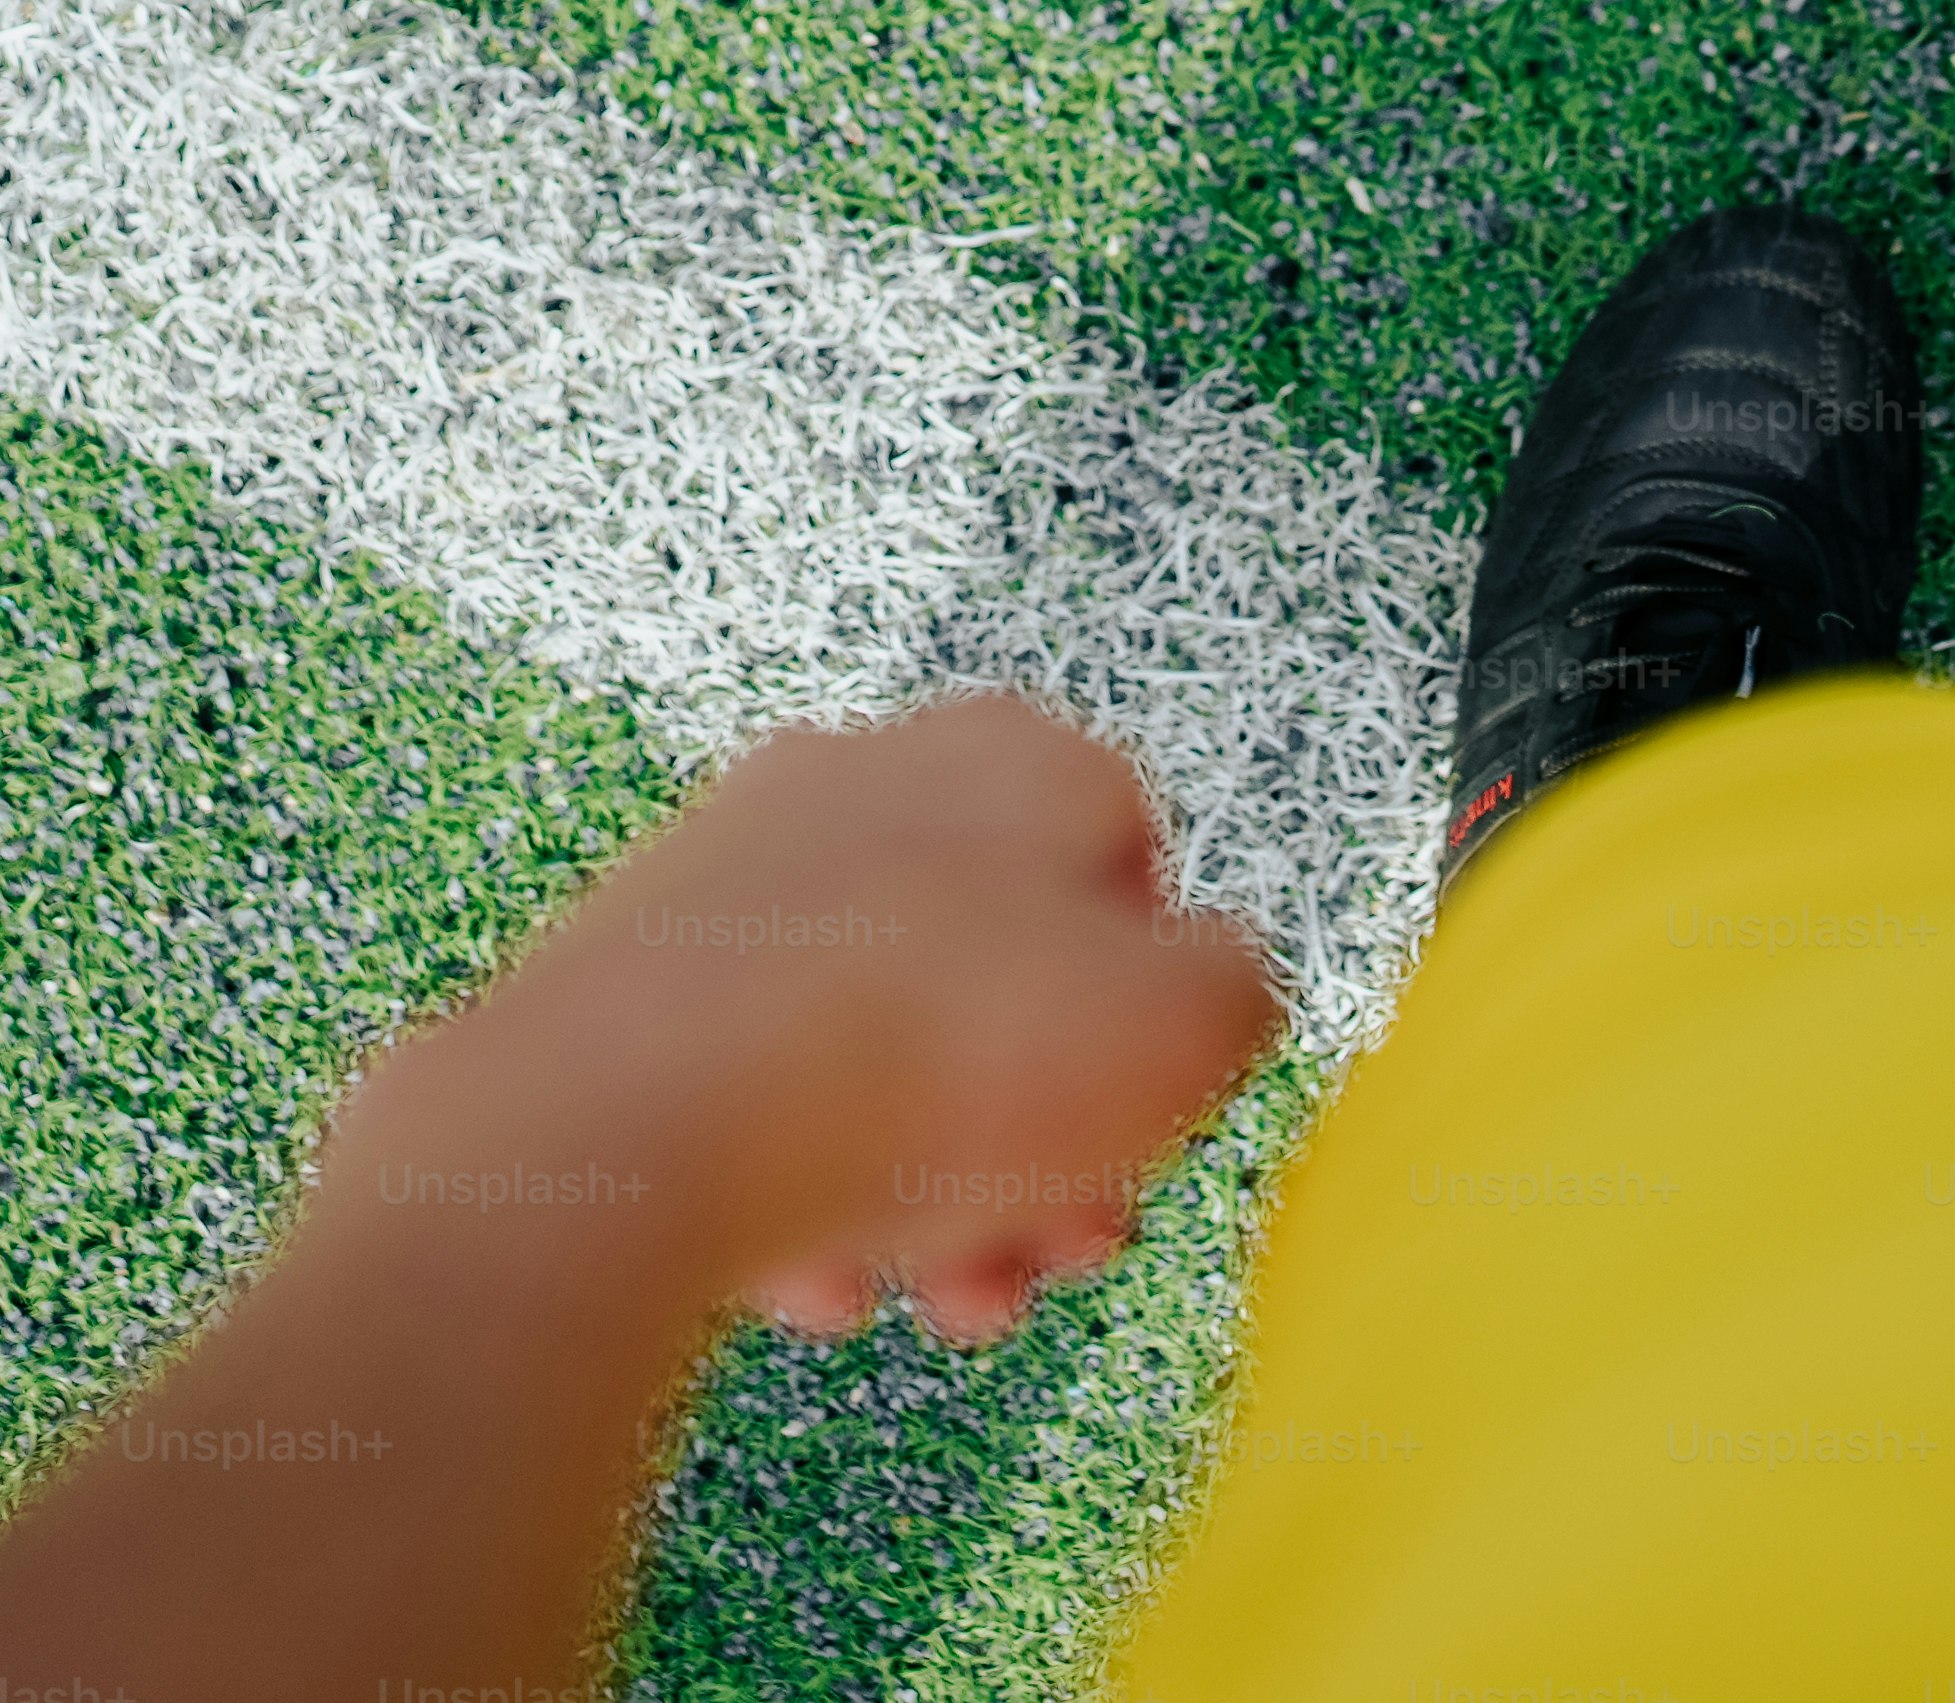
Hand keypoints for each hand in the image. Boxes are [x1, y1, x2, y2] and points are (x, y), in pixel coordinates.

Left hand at [341, 691, 1284, 1344]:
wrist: (631, 1130)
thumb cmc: (942, 1060)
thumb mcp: (1187, 1033)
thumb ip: (1235, 999)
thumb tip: (1205, 997)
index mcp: (1018, 758)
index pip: (1136, 874)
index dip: (1155, 1021)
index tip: (1142, 1132)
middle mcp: (868, 782)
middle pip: (1003, 979)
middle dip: (1041, 1138)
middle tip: (1047, 1251)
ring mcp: (729, 877)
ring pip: (877, 1047)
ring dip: (928, 1185)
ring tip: (933, 1296)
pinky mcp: (618, 979)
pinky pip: (750, 1088)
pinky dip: (792, 1182)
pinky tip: (809, 1279)